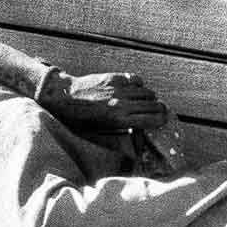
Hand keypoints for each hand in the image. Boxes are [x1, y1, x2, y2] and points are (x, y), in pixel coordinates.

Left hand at [39, 70, 169, 131]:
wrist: (63, 98)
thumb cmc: (80, 121)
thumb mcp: (100, 135)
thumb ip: (121, 138)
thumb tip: (137, 148)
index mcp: (120, 120)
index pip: (153, 118)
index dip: (162, 120)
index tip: (163, 122)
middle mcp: (122, 103)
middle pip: (154, 104)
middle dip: (159, 110)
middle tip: (159, 113)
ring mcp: (118, 89)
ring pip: (147, 92)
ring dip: (149, 98)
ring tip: (145, 103)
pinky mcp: (114, 78)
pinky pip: (136, 80)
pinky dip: (139, 86)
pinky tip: (133, 91)